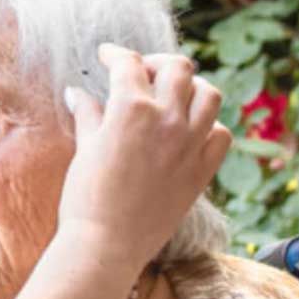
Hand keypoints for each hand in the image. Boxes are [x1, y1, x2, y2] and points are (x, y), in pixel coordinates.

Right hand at [57, 45, 229, 275]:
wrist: (106, 244)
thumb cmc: (86, 197)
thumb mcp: (84, 148)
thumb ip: (88, 114)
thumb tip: (77, 93)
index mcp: (132, 108)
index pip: (128, 63)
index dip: (116, 54)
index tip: (108, 56)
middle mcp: (168, 119)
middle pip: (178, 67)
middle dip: (158, 62)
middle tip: (143, 72)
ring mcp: (190, 145)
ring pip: (209, 95)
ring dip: (192, 87)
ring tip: (174, 95)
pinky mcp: (202, 172)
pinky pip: (221, 135)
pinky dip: (209, 126)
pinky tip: (191, 130)